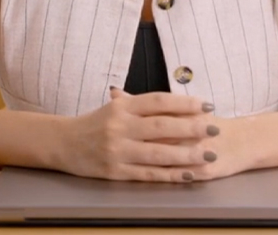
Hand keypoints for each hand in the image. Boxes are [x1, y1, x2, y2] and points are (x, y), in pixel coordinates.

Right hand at [58, 88, 219, 181]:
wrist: (63, 143)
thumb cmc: (96, 123)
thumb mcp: (116, 107)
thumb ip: (142, 104)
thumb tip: (179, 103)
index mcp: (123, 107)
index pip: (159, 101)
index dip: (185, 103)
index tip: (207, 105)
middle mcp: (120, 127)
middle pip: (162, 127)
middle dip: (192, 128)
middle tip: (215, 129)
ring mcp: (118, 151)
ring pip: (158, 154)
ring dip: (187, 155)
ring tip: (209, 155)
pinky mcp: (116, 172)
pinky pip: (148, 175)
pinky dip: (171, 176)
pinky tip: (189, 175)